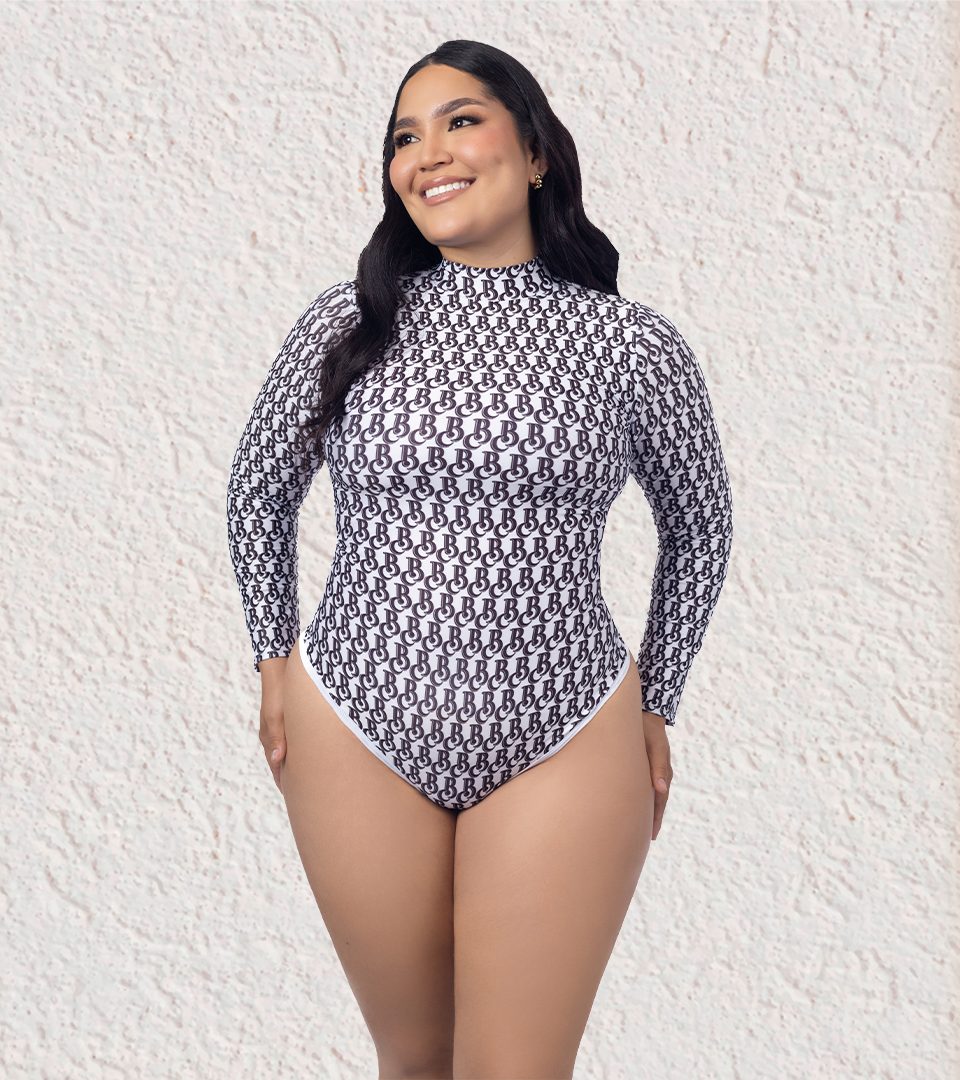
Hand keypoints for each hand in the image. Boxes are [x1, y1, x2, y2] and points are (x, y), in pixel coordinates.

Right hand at [258, 655, 289, 790]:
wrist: (279, 669)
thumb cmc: (280, 693)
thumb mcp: (277, 716)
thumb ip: (277, 738)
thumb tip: (278, 761)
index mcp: (269, 737)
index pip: (276, 766)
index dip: (283, 781)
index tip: (292, 796)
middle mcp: (271, 735)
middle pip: (279, 761)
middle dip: (287, 776)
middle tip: (300, 793)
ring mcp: (276, 727)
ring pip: (284, 751)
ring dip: (291, 763)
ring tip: (302, 776)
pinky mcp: (283, 719)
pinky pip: (288, 740)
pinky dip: (294, 750)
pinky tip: (303, 751)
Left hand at [642, 710, 671, 839]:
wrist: (646, 714)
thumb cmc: (648, 730)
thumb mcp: (655, 747)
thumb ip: (657, 767)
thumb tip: (661, 789)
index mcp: (663, 773)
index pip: (660, 802)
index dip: (655, 819)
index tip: (650, 836)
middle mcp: (661, 775)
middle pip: (657, 803)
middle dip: (652, 820)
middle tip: (645, 840)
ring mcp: (654, 771)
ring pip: (653, 796)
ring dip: (648, 811)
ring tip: (641, 828)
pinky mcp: (647, 766)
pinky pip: (647, 787)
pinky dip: (644, 799)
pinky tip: (636, 805)